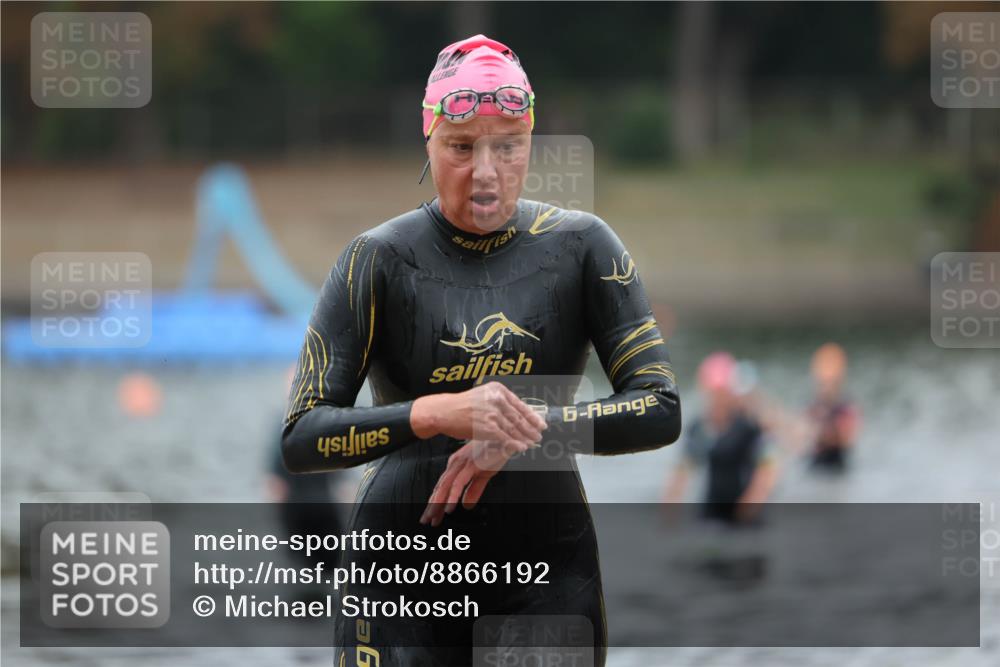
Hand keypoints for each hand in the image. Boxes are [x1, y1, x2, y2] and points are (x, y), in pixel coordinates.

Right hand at [410, 381, 546, 445]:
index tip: (540, 423)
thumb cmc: (461, 406)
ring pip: (513, 428)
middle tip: (539, 435)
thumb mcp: (482, 396)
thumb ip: (498, 402)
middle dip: (531, 428)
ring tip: (532, 443)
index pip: (519, 404)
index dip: (532, 416)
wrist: (444, 411)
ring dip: (525, 437)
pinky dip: (515, 443)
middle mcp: (497, 399)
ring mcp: (492, 413)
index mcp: (498, 390)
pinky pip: (505, 437)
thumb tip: (515, 413)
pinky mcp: (487, 426)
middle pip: (518, 417)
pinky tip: (521, 447)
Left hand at [419, 439, 532, 526]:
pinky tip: (449, 507)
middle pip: (440, 488)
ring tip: (434, 517)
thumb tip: (466, 505)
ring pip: (445, 487)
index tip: (431, 516)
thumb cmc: (494, 450)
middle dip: (432, 506)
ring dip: (438, 503)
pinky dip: (452, 496)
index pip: (442, 486)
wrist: (503, 436)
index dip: (435, 502)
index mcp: (457, 465)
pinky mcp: (471, 466)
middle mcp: (456, 464)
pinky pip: (458, 483)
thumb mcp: (484, 474)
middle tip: (426, 521)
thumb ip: (474, 490)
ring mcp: (462, 464)